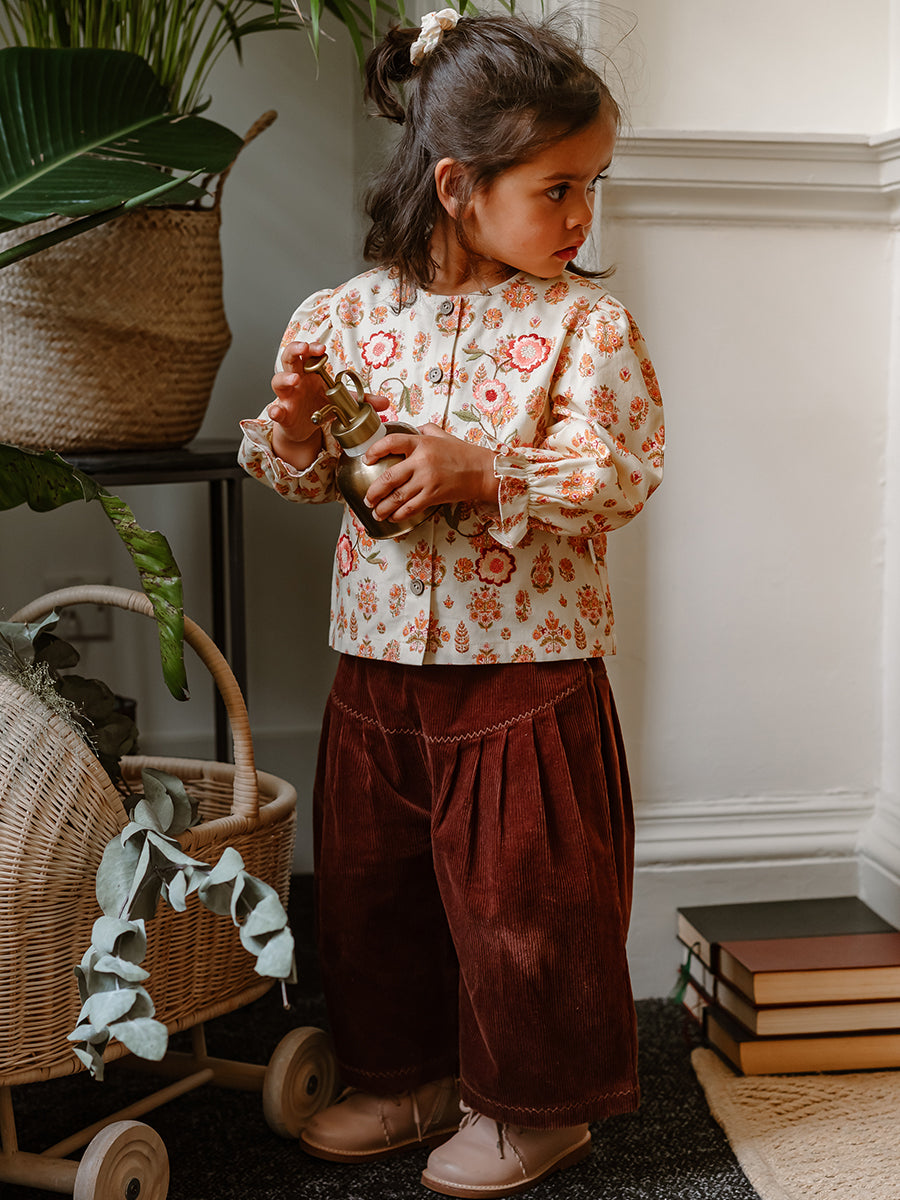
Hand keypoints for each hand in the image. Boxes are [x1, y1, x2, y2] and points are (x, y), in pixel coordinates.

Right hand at [268, 341, 387, 468]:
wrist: (304, 427)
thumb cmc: (318, 404)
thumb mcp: (340, 400)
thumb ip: (360, 400)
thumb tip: (385, 402)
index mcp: (310, 372)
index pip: (308, 353)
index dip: (312, 348)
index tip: (321, 348)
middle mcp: (296, 380)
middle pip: (289, 359)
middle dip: (294, 351)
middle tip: (303, 349)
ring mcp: (287, 396)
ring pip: (278, 381)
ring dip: (285, 378)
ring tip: (294, 379)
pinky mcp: (283, 413)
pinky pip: (275, 410)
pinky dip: (274, 410)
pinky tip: (277, 410)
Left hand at [364, 423, 497, 522]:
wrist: (484, 471)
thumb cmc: (464, 454)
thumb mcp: (443, 436)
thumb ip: (426, 431)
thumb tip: (413, 429)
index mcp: (421, 444)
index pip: (391, 443)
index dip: (375, 451)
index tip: (367, 459)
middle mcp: (422, 462)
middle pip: (389, 478)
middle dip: (374, 491)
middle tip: (367, 498)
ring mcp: (427, 481)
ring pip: (397, 497)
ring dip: (383, 507)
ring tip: (376, 512)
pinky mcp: (434, 496)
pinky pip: (411, 508)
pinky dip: (399, 514)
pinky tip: (393, 516)